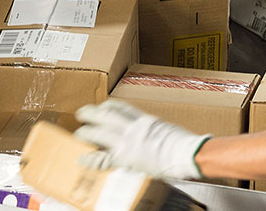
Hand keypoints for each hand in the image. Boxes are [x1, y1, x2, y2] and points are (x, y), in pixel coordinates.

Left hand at [74, 99, 210, 178]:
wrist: (187, 154)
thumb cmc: (183, 144)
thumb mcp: (166, 130)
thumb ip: (153, 130)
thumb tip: (149, 133)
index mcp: (144, 120)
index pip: (122, 108)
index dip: (109, 106)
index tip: (103, 106)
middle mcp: (133, 128)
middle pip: (106, 116)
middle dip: (92, 114)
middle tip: (82, 113)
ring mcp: (128, 143)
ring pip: (99, 133)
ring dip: (86, 133)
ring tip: (78, 134)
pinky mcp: (125, 159)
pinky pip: (102, 158)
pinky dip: (91, 159)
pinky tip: (82, 159)